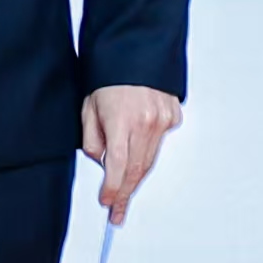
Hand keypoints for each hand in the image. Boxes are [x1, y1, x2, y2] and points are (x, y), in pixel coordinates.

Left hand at [82, 84, 181, 223]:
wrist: (137, 51)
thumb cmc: (109, 77)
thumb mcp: (89, 107)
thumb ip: (93, 139)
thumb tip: (103, 163)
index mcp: (121, 119)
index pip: (117, 165)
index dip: (112, 189)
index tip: (106, 203)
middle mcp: (145, 121)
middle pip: (136, 169)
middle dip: (125, 193)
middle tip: (117, 212)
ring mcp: (162, 120)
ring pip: (150, 160)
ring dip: (136, 179)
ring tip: (124, 195)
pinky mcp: (172, 116)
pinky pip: (159, 143)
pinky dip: (148, 151)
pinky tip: (138, 152)